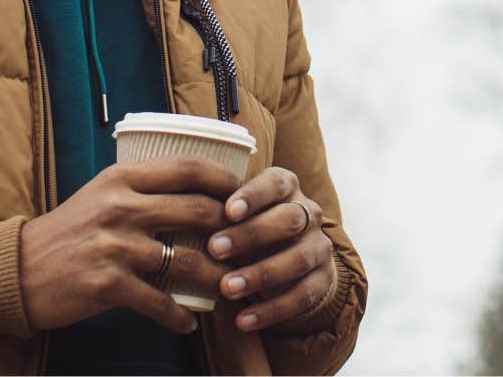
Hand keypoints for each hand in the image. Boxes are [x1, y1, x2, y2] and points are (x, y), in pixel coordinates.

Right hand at [18, 157, 239, 333]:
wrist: (16, 271)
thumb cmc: (68, 232)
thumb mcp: (101, 194)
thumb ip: (142, 189)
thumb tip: (196, 188)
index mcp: (122, 178)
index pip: (188, 167)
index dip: (224, 180)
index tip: (245, 196)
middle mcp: (120, 206)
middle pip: (198, 210)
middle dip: (232, 231)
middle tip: (248, 246)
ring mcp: (114, 246)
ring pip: (187, 260)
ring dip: (216, 277)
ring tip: (231, 287)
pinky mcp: (107, 285)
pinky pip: (159, 302)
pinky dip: (179, 316)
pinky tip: (189, 322)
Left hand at [205, 166, 335, 331]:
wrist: (287, 265)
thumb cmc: (246, 232)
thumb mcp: (234, 218)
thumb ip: (216, 214)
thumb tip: (178, 217)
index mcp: (286, 188)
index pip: (275, 183)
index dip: (254, 195)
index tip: (228, 210)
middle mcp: (308, 213)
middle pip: (289, 219)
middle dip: (251, 234)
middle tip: (215, 249)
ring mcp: (319, 247)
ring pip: (298, 258)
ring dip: (261, 274)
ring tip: (227, 289)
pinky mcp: (324, 280)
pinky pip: (303, 296)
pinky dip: (272, 310)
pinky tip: (243, 320)